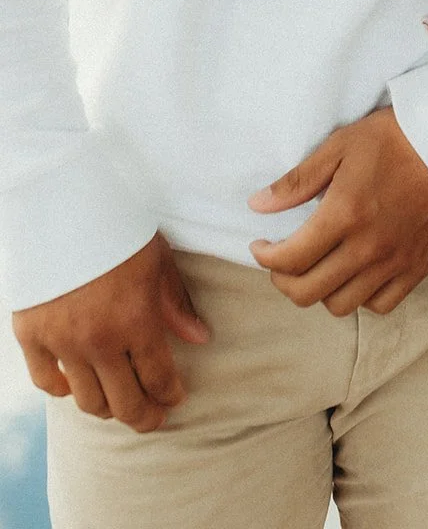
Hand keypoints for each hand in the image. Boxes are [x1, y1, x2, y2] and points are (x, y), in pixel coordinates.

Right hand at [11, 232, 210, 432]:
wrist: (63, 204)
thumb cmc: (119, 226)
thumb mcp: (157, 259)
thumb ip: (176, 303)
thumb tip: (200, 339)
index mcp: (136, 320)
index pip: (158, 377)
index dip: (170, 394)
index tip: (176, 398)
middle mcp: (99, 340)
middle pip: (124, 403)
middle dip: (145, 416)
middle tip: (154, 418)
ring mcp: (62, 342)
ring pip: (87, 401)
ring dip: (108, 408)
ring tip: (120, 404)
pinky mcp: (31, 335)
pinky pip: (47, 382)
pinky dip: (63, 390)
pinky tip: (77, 386)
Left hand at [247, 108, 427, 315]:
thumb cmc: (397, 137)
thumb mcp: (342, 146)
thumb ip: (298, 180)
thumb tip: (258, 205)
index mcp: (344, 215)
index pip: (289, 260)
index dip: (265, 259)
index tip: (261, 246)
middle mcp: (368, 248)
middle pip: (309, 292)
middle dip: (284, 281)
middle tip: (283, 261)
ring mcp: (396, 262)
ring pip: (342, 306)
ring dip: (321, 291)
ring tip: (319, 267)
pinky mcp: (419, 267)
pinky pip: (381, 305)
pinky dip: (362, 297)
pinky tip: (356, 273)